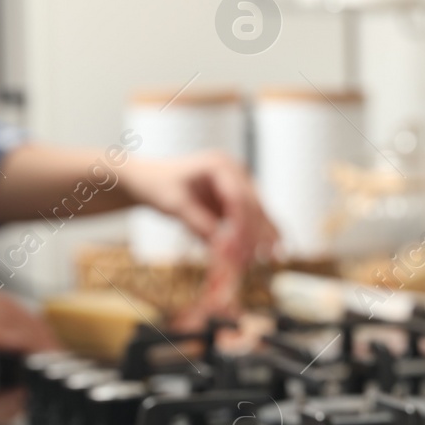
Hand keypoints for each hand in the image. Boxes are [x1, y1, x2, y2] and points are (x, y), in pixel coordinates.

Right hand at [0, 268, 59, 367]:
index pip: (7, 306)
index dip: (32, 323)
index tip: (48, 342)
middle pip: (13, 309)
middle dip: (39, 330)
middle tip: (57, 352)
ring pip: (4, 316)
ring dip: (31, 334)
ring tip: (49, 354)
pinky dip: (6, 337)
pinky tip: (22, 347)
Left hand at [122, 151, 278, 267]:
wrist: (151, 179)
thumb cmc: (159, 186)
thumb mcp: (174, 205)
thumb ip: (198, 224)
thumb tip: (222, 247)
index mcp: (220, 165)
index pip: (238, 197)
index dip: (242, 226)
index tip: (240, 250)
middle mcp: (235, 171)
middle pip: (253, 205)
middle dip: (256, 233)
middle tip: (258, 259)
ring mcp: (240, 183)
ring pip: (259, 212)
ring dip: (264, 235)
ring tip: (272, 258)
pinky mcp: (238, 198)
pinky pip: (253, 217)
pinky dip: (260, 234)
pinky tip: (273, 251)